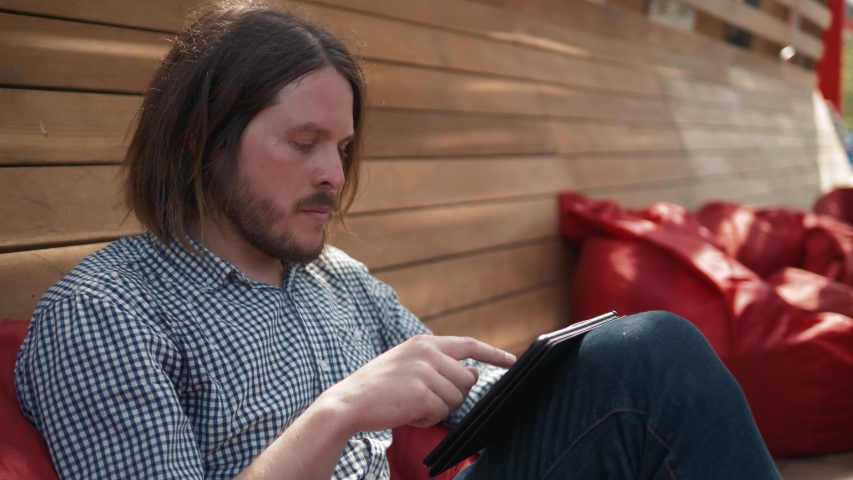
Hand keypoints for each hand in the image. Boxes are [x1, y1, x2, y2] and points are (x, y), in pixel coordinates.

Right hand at [318, 335, 515, 433]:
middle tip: (422, 399)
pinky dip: (426, 419)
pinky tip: (406, 413)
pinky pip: (441, 412)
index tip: (511, 360)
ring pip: (456, 398)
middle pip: (465, 381)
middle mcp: (427, 352)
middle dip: (451, 396)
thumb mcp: (409, 367)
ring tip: (410, 404)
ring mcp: (425, 371)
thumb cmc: (378, 389)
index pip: (468, 345)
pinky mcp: (422, 392)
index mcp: (424, 343)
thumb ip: (440, 367)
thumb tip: (473, 374)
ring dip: (437, 409)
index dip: (492, 354)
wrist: (348, 403)